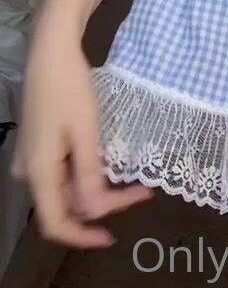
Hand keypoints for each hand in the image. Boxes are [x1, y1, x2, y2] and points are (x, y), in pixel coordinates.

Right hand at [11, 33, 153, 247]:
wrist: (51, 50)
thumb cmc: (69, 87)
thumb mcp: (86, 132)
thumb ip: (89, 176)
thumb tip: (94, 214)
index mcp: (37, 172)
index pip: (55, 224)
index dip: (82, 236)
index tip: (113, 237)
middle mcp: (29, 171)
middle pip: (63, 205)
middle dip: (101, 206)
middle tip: (138, 193)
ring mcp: (31, 157)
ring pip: (64, 188)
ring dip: (96, 189)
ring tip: (130, 183)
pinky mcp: (38, 144)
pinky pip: (61, 171)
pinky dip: (85, 174)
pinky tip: (107, 165)